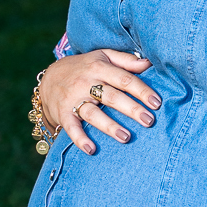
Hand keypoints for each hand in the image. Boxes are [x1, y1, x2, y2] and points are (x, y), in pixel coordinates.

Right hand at [40, 49, 161, 154]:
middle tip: (149, 121)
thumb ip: (126, 60)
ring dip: (109, 126)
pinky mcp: (63, 113)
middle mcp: (86, 82)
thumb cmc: (85, 67)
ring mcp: (73, 99)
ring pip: (93, 113)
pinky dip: (80, 139)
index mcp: (99, 67)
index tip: (156, 103)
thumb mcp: (103, 56)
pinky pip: (71, 127)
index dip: (141, 90)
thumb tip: (149, 63)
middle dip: (131, 109)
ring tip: (126, 137)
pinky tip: (91, 149)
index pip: (124, 79)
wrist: (50, 77)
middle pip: (111, 96)